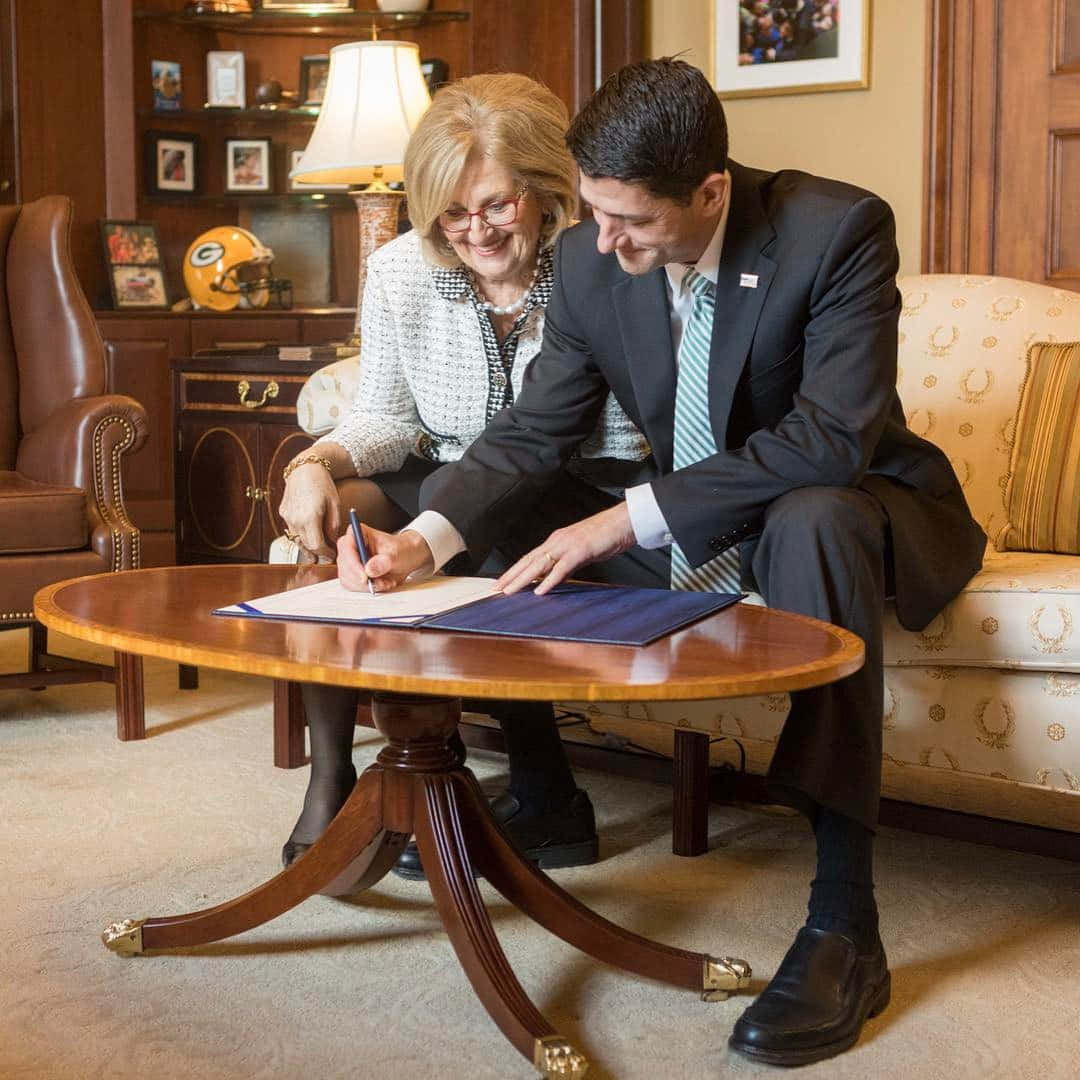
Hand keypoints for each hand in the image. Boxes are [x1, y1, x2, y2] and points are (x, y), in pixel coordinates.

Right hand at [278, 462, 342, 561]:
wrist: (305, 469)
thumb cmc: (322, 484)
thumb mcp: (335, 505)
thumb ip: (333, 526)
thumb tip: (333, 542)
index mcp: (310, 517)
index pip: (316, 546)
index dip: (326, 553)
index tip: (333, 554)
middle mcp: (295, 519)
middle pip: (306, 546)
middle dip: (318, 552)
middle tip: (328, 554)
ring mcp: (287, 517)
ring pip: (298, 540)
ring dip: (309, 546)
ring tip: (320, 547)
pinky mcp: (283, 513)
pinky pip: (292, 530)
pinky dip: (301, 535)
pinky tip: (310, 533)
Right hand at [337, 524, 433, 591]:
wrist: (406, 558)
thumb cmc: (401, 550)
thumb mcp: (397, 554)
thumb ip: (384, 562)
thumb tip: (369, 569)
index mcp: (359, 533)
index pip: (346, 546)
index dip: (353, 563)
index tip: (365, 576)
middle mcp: (350, 546)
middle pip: (344, 565)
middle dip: (362, 578)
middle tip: (381, 581)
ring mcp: (349, 561)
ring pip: (347, 578)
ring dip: (366, 585)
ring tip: (384, 581)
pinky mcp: (351, 574)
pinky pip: (351, 586)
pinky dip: (366, 589)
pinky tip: (380, 583)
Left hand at [496, 502, 635, 595]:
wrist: (623, 522)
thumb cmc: (605, 536)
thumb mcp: (581, 553)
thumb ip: (566, 565)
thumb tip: (553, 578)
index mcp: (556, 541)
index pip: (529, 558)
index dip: (514, 571)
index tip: (502, 582)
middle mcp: (557, 541)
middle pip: (528, 561)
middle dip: (510, 576)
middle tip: (496, 589)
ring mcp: (567, 545)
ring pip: (539, 564)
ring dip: (522, 579)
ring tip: (509, 592)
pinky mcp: (580, 551)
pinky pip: (561, 568)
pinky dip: (549, 580)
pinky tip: (539, 590)